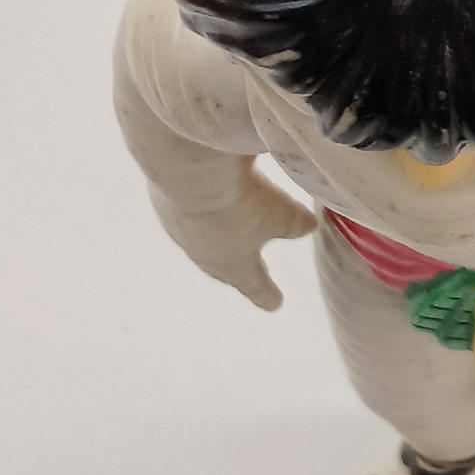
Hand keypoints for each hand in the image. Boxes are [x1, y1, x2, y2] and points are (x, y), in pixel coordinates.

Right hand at [150, 168, 315, 310]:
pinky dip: (201, 205)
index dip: (266, 294)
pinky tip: (207, 194)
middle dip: (235, 270)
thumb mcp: (283, 213)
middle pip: (223, 266)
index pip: (254, 286)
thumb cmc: (241, 203)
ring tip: (226, 230)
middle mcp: (204, 252)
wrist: (188, 169)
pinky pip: (188, 207)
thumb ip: (297, 224)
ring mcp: (181, 226)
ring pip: (202, 236)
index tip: (275, 305)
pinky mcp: (166, 198)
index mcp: (235, 265)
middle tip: (241, 276)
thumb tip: (308, 226)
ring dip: (216, 234)